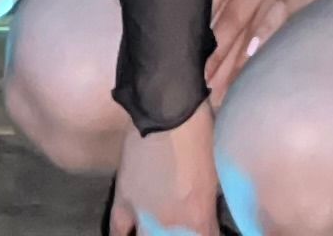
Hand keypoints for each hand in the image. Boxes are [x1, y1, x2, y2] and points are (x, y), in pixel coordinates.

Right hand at [110, 107, 221, 235]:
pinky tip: (129, 234)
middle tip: (180, 225)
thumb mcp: (215, 175)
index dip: (207, 233)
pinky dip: (124, 235)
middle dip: (179, 235)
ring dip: (151, 235)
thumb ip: (208, 203)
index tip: (206, 228)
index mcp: (198, 218)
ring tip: (154, 229)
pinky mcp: (122, 200)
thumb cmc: (201, 135)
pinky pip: (117, 230)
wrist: (170, 109)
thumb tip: (207, 213)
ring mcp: (143, 214)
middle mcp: (170, 224)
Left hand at [204, 0, 332, 93]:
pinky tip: (251, 61)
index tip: (184, 46)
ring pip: (245, 27)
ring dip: (230, 58)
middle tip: (193, 83)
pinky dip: (263, 38)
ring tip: (216, 89)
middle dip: (209, 52)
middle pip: (224, 19)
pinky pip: (276, 22)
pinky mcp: (297, 0)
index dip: (198, 20)